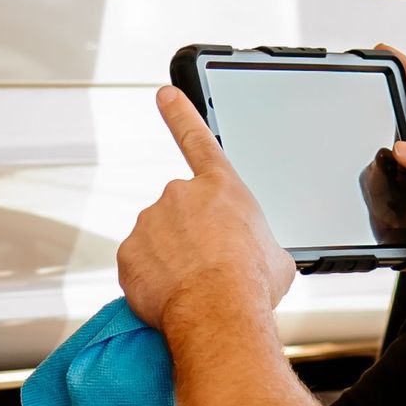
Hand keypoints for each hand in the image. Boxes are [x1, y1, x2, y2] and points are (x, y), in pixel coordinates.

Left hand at [117, 86, 295, 332]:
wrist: (219, 310)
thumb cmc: (250, 283)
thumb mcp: (276, 256)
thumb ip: (259, 242)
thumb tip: (258, 254)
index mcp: (221, 188)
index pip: (197, 139)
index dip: (180, 114)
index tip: (164, 95)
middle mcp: (180, 196)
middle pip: (180, 215)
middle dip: (190, 238)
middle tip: (209, 268)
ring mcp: (149, 222)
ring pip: (157, 242)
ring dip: (171, 260)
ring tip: (195, 286)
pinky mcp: (128, 252)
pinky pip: (139, 265)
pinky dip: (151, 279)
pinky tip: (171, 295)